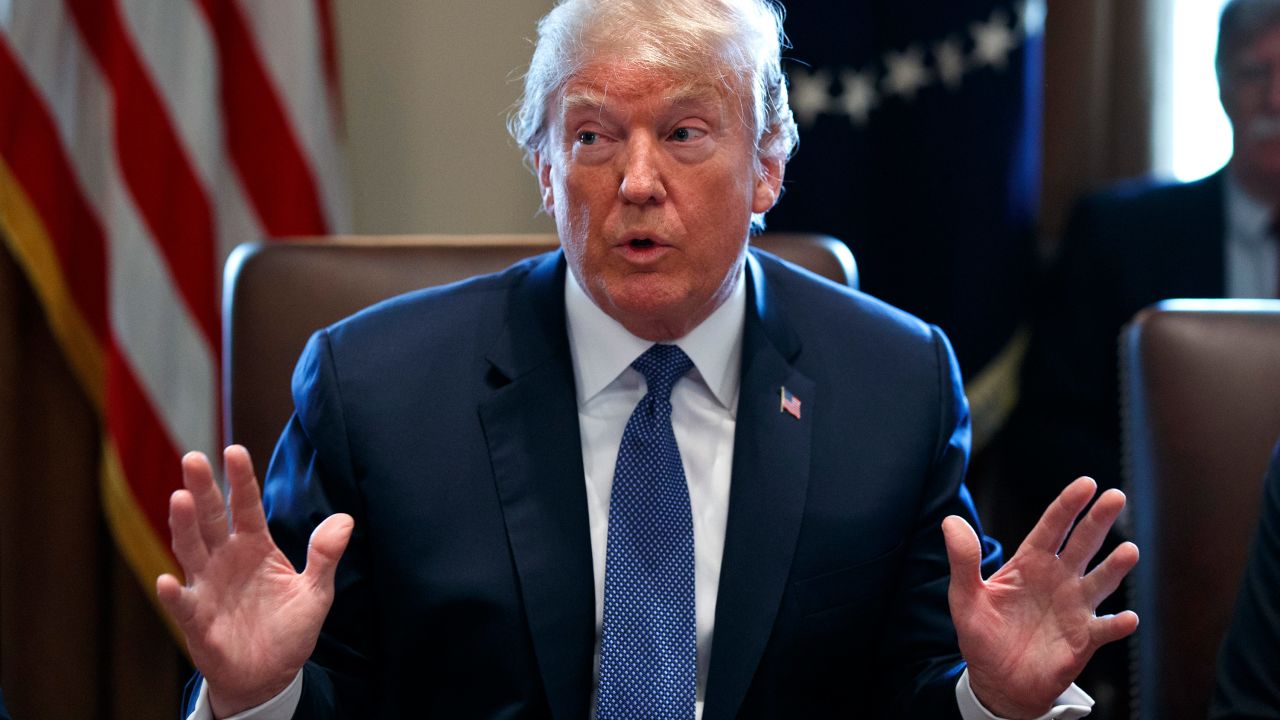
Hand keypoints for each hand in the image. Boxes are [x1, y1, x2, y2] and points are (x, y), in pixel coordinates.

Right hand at [156, 446, 352, 717]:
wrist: (270, 674)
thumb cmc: (289, 629)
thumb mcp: (316, 592)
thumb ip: (325, 556)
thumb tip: (345, 520)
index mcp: (255, 546)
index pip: (245, 506)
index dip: (241, 480)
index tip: (234, 451)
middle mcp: (225, 558)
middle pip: (211, 518)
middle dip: (202, 489)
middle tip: (194, 458)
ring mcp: (207, 585)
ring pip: (191, 549)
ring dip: (184, 526)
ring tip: (179, 498)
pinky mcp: (197, 619)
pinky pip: (182, 604)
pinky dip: (173, 594)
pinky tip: (166, 580)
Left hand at [942, 477, 1139, 718]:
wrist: (997, 681)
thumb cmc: (982, 635)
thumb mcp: (965, 596)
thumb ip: (962, 560)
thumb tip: (950, 520)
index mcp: (1031, 563)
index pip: (1052, 527)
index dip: (1068, 505)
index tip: (1086, 484)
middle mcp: (1059, 579)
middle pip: (1083, 544)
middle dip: (1098, 520)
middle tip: (1115, 496)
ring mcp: (1074, 608)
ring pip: (1100, 581)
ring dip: (1115, 567)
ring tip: (1129, 551)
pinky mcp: (1083, 639)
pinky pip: (1104, 629)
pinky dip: (1116, 624)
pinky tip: (1126, 618)